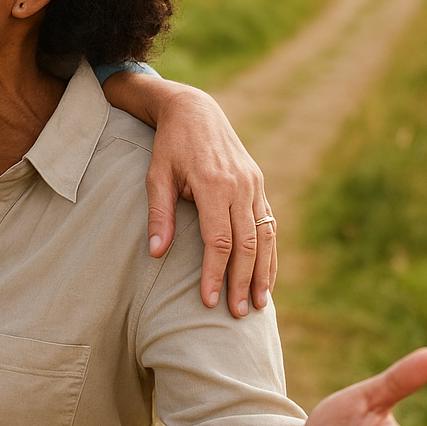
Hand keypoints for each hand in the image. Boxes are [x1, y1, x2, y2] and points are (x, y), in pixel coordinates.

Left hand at [143, 80, 274, 316]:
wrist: (195, 111)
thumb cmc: (170, 146)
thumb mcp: (156, 175)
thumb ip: (159, 215)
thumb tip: (157, 254)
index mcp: (214, 185)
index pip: (218, 240)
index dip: (214, 273)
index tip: (209, 301)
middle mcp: (240, 187)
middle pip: (246, 245)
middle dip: (243, 282)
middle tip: (238, 314)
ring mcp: (254, 186)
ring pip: (264, 237)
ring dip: (264, 273)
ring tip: (260, 304)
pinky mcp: (259, 186)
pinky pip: (269, 225)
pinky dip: (270, 253)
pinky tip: (268, 275)